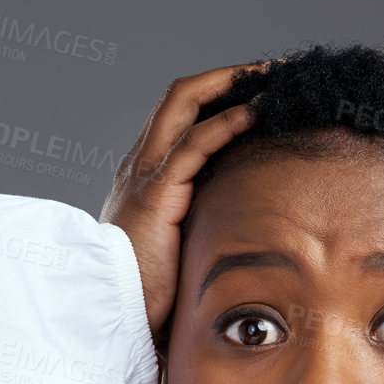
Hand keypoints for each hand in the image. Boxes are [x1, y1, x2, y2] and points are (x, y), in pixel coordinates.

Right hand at [99, 64, 262, 335]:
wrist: (113, 313)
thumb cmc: (145, 291)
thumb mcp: (176, 246)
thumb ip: (197, 225)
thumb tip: (236, 225)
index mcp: (145, 175)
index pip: (179, 116)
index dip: (215, 95)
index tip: (255, 90)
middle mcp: (141, 164)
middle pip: (180, 96)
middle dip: (226, 76)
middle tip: (270, 70)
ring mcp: (145, 174)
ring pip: (184, 105)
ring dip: (231, 85)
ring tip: (270, 79)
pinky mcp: (156, 195)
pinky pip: (193, 145)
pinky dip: (225, 124)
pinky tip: (253, 114)